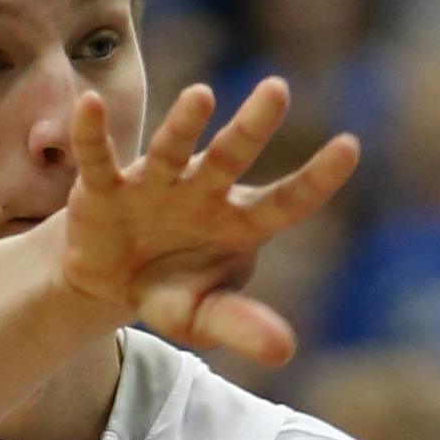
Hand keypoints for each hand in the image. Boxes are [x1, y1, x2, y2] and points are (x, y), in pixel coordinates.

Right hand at [58, 79, 357, 366]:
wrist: (110, 281)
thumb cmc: (174, 289)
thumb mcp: (205, 316)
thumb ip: (242, 326)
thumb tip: (286, 351)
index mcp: (240, 221)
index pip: (287, 200)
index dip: (317, 178)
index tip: (350, 147)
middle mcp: (202, 191)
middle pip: (232, 156)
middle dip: (253, 125)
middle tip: (277, 88)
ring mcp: (155, 184)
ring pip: (173, 149)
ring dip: (184, 125)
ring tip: (201, 95)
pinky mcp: (105, 188)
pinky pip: (99, 157)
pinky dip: (93, 133)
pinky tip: (90, 104)